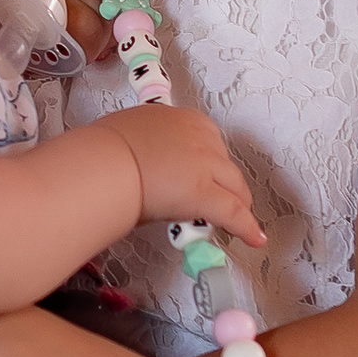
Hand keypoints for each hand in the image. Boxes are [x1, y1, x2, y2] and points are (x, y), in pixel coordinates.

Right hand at [102, 103, 263, 245]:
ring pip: (235, 187)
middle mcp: (199, 137)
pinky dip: (246, 227)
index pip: (208, 139)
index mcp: (181, 119)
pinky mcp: (206, 194)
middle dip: (224, 182)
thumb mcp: (131, 132)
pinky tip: (253, 237)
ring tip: (237, 219)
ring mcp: (205, 165)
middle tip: (217, 197)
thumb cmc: (104, 150)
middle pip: (225, 163)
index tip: (204, 172)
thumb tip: (145, 159)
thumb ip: (148, 144)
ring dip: (236, 202)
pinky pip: (234, 213)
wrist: (104, 164)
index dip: (208, 161)